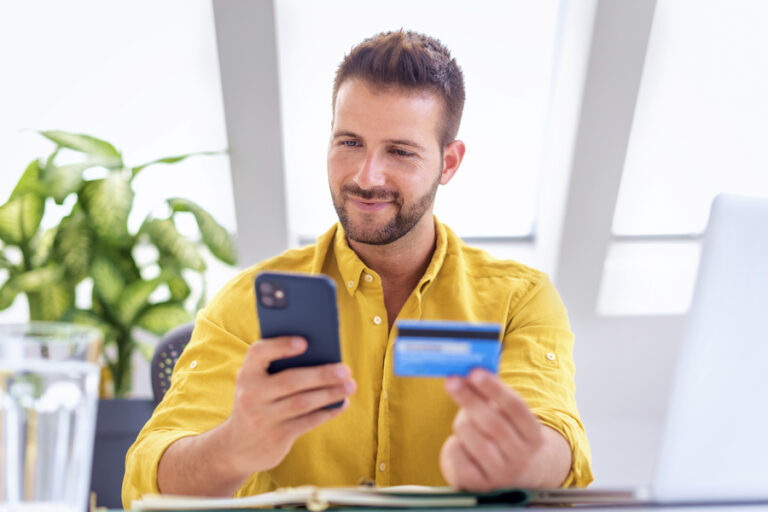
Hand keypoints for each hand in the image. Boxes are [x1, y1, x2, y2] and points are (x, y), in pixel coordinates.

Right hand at [222, 336, 355, 474]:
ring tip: (350, 386)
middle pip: (290, 381)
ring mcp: (262, 418)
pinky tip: (341, 403)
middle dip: (321, 374)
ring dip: (330, 393)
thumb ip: (279, 368)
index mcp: (246, 374)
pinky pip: (308, 422)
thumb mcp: (258, 383)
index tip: (305, 342)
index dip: (281, 346)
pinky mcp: (276, 437)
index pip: (259, 353)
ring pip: (303, 403)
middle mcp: (250, 395)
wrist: (237, 446)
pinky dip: (327, 411)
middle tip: (345, 369)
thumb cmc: (258, 402)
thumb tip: (324, 357)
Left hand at [439, 369, 544, 490]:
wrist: (510, 476)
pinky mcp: (480, 485)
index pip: (516, 408)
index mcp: (534, 436)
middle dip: (470, 399)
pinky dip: (454, 445)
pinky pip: (460, 459)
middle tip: (452, 382)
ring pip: (476, 442)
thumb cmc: (503, 435)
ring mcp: (502, 475)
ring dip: (463, 424)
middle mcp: (522, 458)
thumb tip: (464, 373)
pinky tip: (459, 442)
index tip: (474, 372)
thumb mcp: (505, 416)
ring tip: (463, 420)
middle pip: (494, 424)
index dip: (494, 388)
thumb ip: (489, 395)